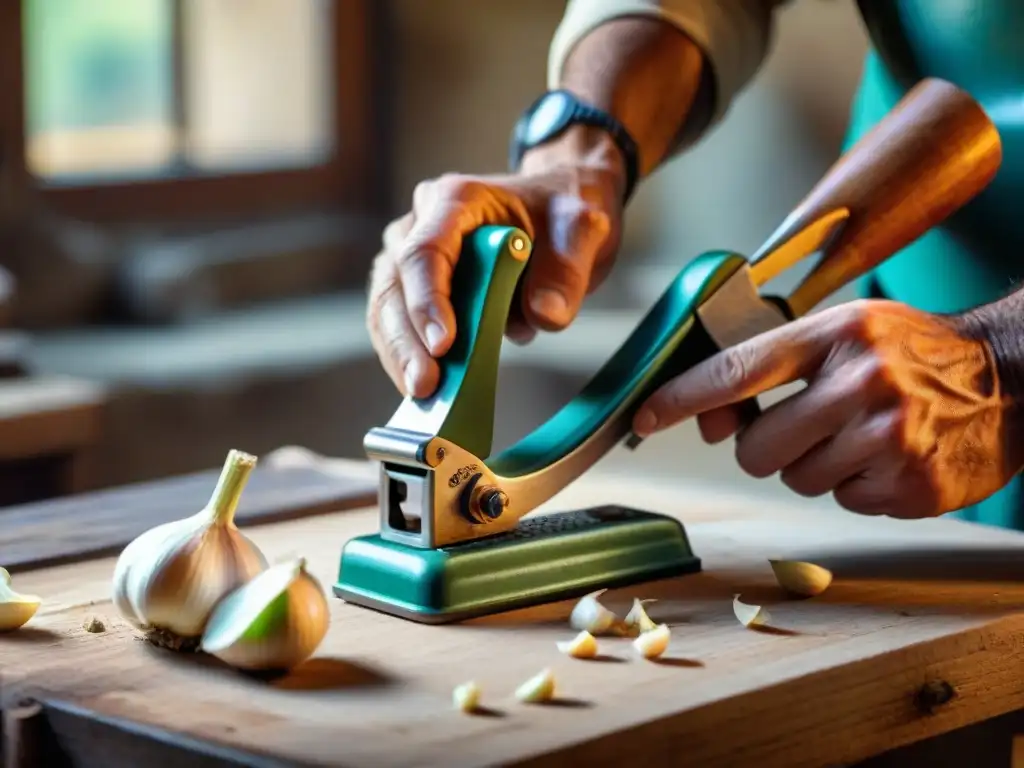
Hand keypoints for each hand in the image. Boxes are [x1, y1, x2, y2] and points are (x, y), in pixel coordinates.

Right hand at [367, 127, 624, 398]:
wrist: (560, 213)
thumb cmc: (562, 213)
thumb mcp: (582, 229)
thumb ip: (566, 269)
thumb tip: (544, 315)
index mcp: (457, 200)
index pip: (426, 251)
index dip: (428, 300)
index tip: (444, 344)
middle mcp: (422, 224)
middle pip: (394, 284)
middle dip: (407, 341)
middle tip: (425, 385)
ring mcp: (412, 256)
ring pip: (387, 309)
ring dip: (401, 355)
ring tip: (423, 395)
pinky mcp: (418, 289)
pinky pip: (401, 326)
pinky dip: (410, 359)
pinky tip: (428, 391)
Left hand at [631, 299, 1017, 517]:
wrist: (1010, 379)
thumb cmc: (911, 351)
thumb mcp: (846, 330)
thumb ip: (775, 366)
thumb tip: (708, 419)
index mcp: (834, 335)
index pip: (735, 370)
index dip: (680, 398)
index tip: (643, 418)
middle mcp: (860, 384)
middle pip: (755, 449)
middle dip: (764, 447)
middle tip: (801, 429)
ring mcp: (888, 440)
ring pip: (796, 480)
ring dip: (814, 466)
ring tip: (858, 435)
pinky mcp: (910, 487)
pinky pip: (842, 501)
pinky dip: (855, 485)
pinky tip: (887, 457)